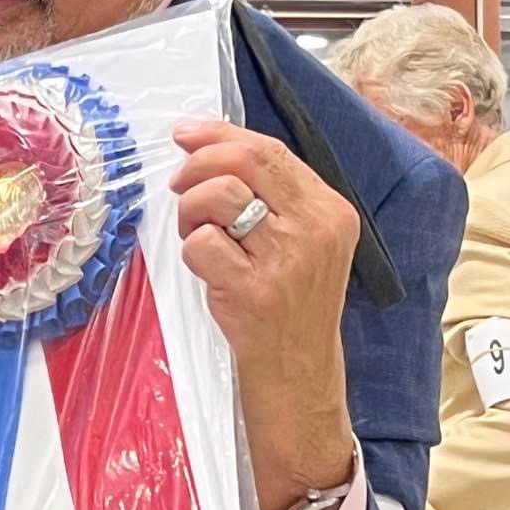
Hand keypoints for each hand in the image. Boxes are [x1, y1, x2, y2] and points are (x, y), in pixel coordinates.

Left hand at [170, 121, 357, 509]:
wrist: (299, 374)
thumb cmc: (289, 307)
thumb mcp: (301, 246)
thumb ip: (271, 199)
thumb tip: (210, 149)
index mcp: (331, 210)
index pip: (269, 151)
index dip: (219, 135)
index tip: (186, 134)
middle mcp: (315, 229)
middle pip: (243, 162)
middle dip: (197, 165)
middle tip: (179, 185)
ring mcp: (287, 261)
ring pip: (218, 198)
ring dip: (189, 212)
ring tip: (196, 236)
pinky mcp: (255, 291)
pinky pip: (201, 244)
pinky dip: (191, 252)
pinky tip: (206, 271)